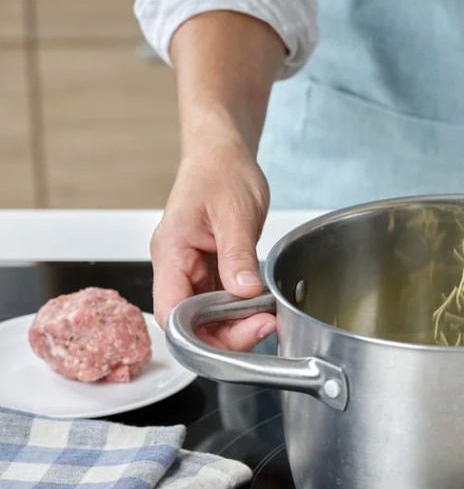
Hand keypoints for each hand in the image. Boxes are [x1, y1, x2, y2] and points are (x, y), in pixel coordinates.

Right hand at [150, 139, 275, 350]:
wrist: (222, 153)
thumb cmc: (221, 171)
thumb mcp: (235, 213)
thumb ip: (238, 255)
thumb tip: (245, 291)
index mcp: (171, 253)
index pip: (172, 314)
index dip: (203, 334)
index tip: (245, 329)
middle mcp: (176, 267)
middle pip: (189, 323)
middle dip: (226, 334)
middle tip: (265, 324)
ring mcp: (191, 270)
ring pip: (205, 317)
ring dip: (236, 324)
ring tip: (268, 315)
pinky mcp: (209, 270)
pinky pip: (219, 302)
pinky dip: (240, 310)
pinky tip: (261, 306)